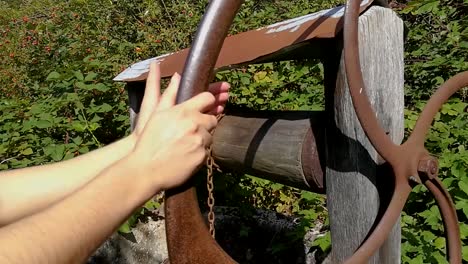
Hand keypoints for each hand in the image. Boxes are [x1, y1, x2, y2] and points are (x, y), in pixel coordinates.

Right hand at [128, 62, 229, 190]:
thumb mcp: (157, 113)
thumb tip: (178, 75)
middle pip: (212, 118)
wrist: (146, 169)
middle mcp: (195, 124)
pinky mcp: (202, 156)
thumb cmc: (149, 140)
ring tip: (185, 144)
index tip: (205, 107)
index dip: (208, 102)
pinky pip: (207, 150)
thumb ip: (170, 94)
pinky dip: (200, 152)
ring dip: (202, 138)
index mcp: (184, 111)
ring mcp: (200, 141)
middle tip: (191, 130)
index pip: (208, 98)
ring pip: (210, 135)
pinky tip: (187, 154)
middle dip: (204, 123)